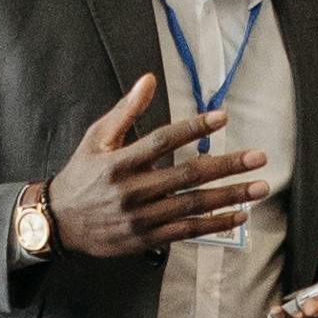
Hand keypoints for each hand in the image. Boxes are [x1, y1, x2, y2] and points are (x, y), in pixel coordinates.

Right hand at [42, 74, 264, 259]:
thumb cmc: (82, 174)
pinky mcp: (146, 238)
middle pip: (187, 175)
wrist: (59, 222)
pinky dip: (214, 225)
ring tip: (259, 187)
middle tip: (258, 158)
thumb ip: (125, 110)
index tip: (222, 117)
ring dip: (229, 196)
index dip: (194, 128)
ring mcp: (141, 217)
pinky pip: (186, 231)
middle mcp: (133, 190)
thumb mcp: (96, 137)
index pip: (164, 140)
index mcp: (121, 161)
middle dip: (227, 166)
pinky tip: (238, 215)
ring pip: (192, 205)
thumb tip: (149, 79)